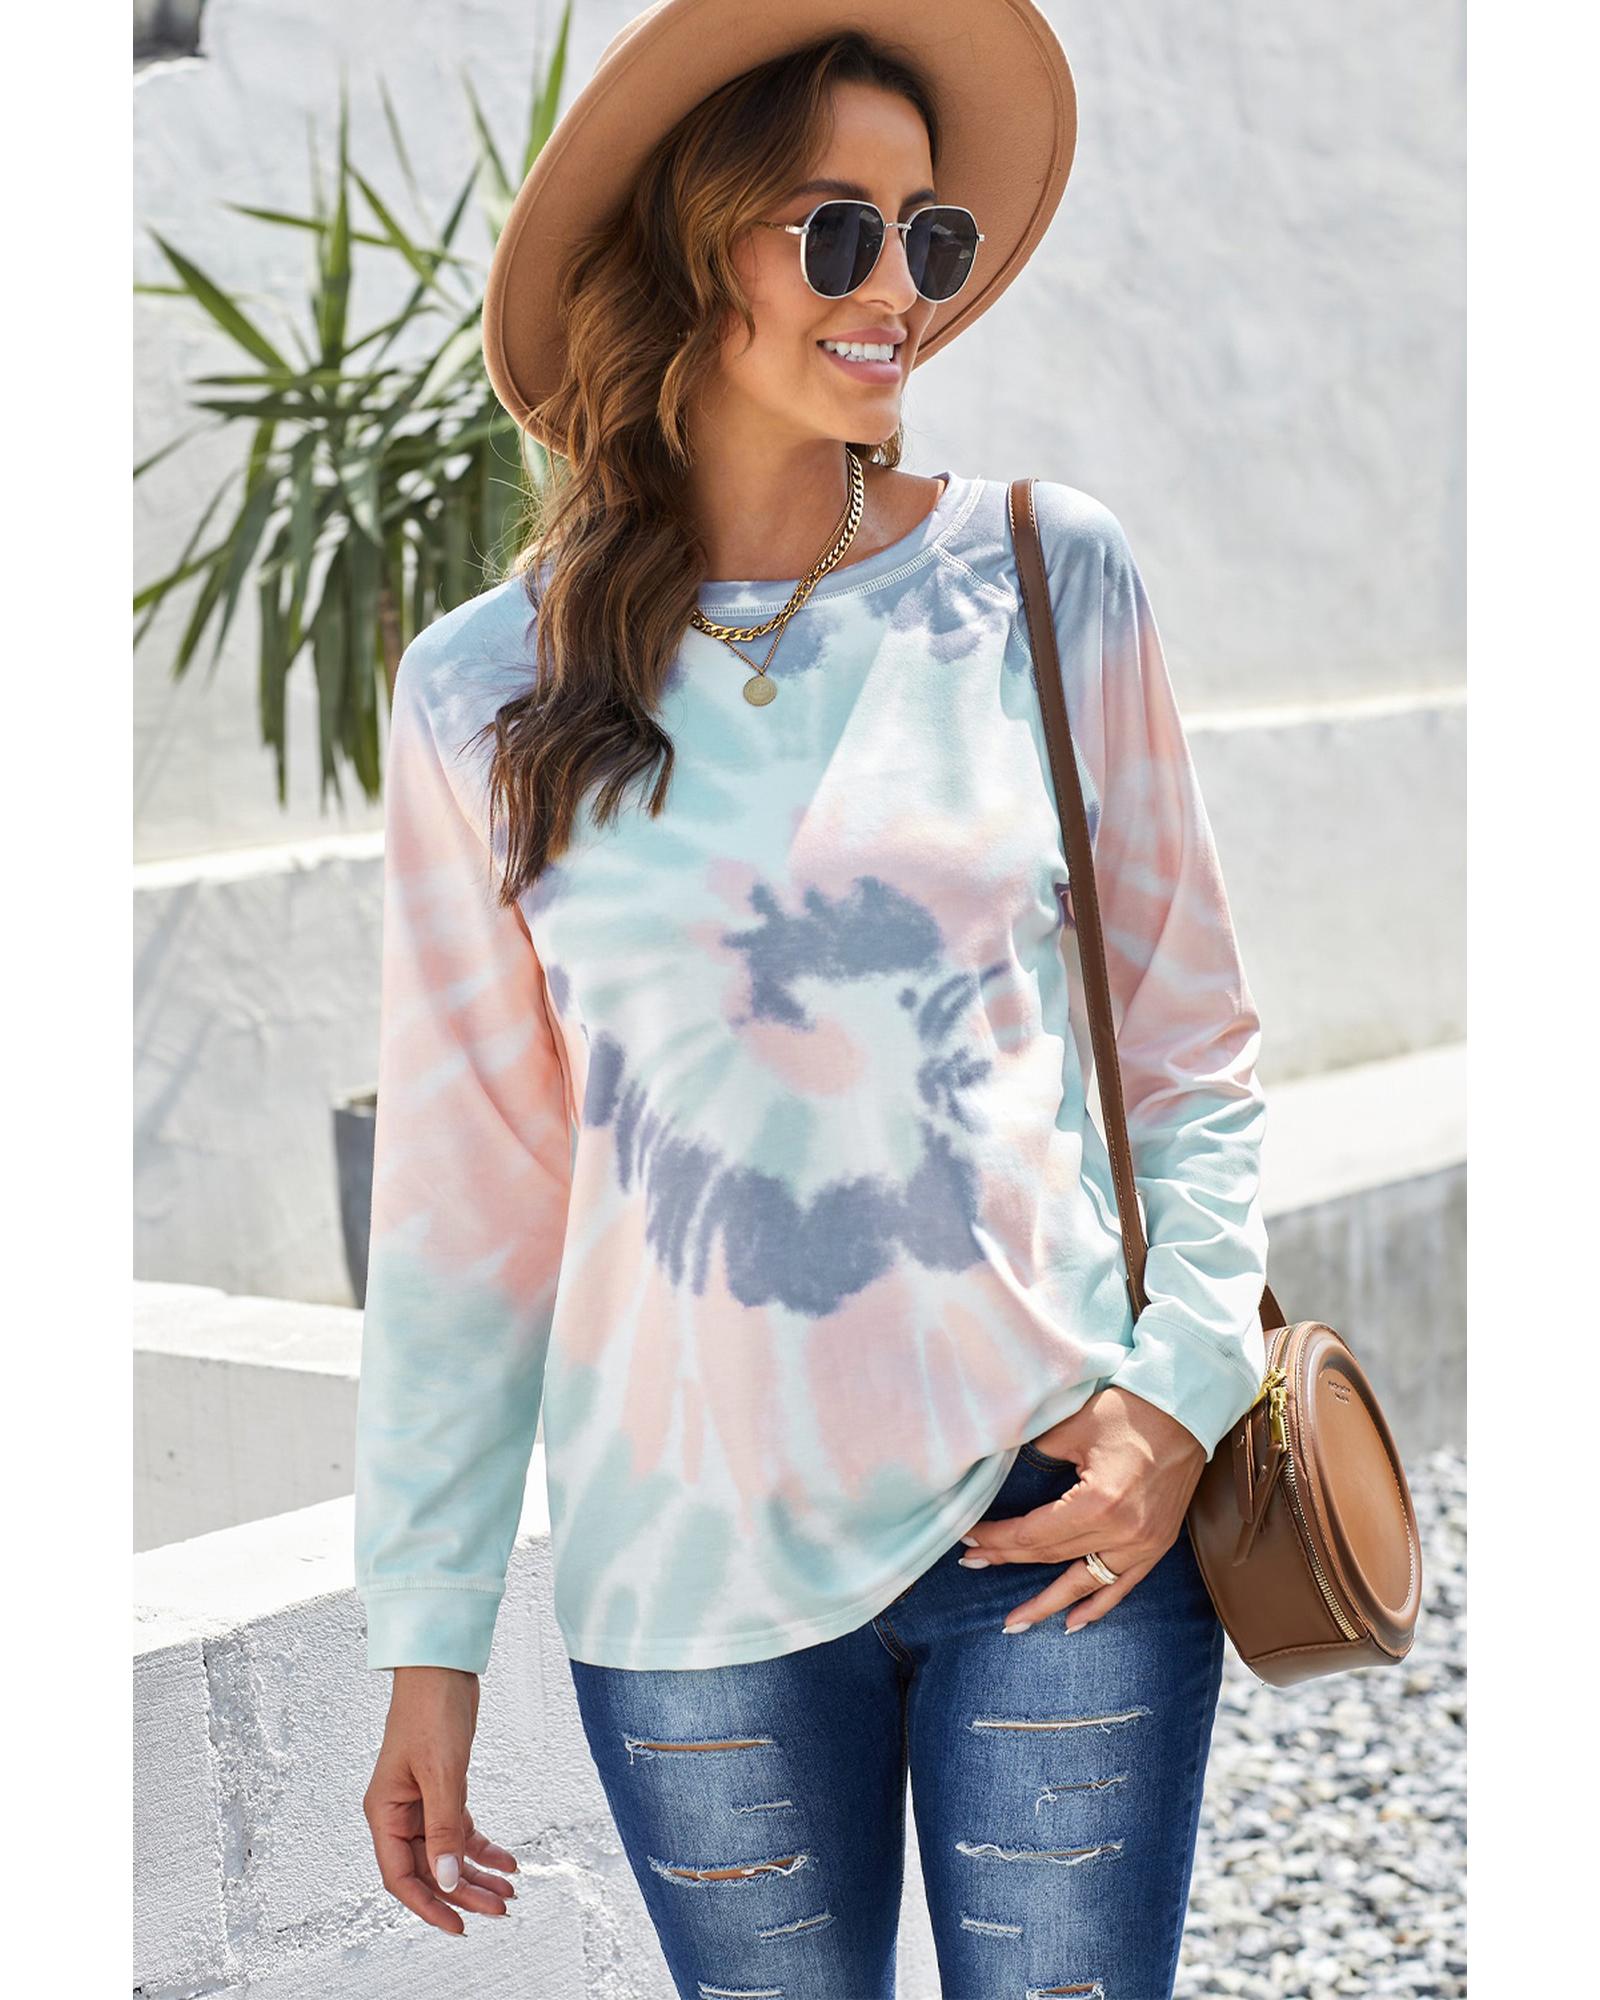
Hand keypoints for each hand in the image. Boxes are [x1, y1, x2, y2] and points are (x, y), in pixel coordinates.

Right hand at [362, 1666, 519, 1935]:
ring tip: (508, 1892)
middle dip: (463, 1893)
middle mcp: (399, 1813)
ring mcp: (421, 1802)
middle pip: (429, 1869)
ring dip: (476, 1874)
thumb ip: (444, 1829)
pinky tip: (506, 1860)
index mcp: (384, 1812)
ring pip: (448, 1853)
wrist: (442, 1666)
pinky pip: (461, 1831)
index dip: (429, 1905)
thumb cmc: (430, 1709)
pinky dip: (482, 1848)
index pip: (401, 1877)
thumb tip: (448, 1880)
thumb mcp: (441, 1773)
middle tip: (498, 1909)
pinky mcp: (443, 1789)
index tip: (459, 1925)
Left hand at [961, 1387, 1206, 1633]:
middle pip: (1052, 1556)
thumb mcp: (1072, 1426)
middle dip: (1008, 1559)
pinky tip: (1071, 1623)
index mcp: (1098, 1502)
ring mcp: (1144, 1544)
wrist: (1185, 1409)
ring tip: (1013, 1622)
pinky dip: (1096, 1606)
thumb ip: (1035, 1455)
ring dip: (1046, 1603)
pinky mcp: (1158, 1545)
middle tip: (972, 1563)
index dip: (998, 1538)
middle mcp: (1122, 1532)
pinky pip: (1122, 1585)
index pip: (1034, 1533)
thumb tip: (994, 1474)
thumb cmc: (1128, 1409)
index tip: (968, 1539)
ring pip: (1083, 1582)